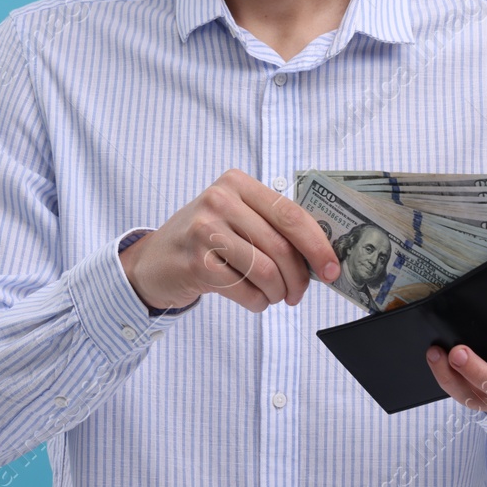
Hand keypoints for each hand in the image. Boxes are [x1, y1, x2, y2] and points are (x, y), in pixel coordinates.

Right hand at [119, 169, 340, 312]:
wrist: (154, 261)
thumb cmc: (204, 239)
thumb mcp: (235, 217)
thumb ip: (272, 225)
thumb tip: (322, 254)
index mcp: (237, 183)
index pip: (291, 214)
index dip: (318, 245)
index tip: (332, 268)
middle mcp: (219, 200)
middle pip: (280, 246)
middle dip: (299, 277)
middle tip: (298, 293)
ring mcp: (204, 230)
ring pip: (266, 270)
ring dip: (278, 292)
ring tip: (273, 296)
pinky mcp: (196, 262)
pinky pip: (246, 291)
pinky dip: (258, 302)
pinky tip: (253, 299)